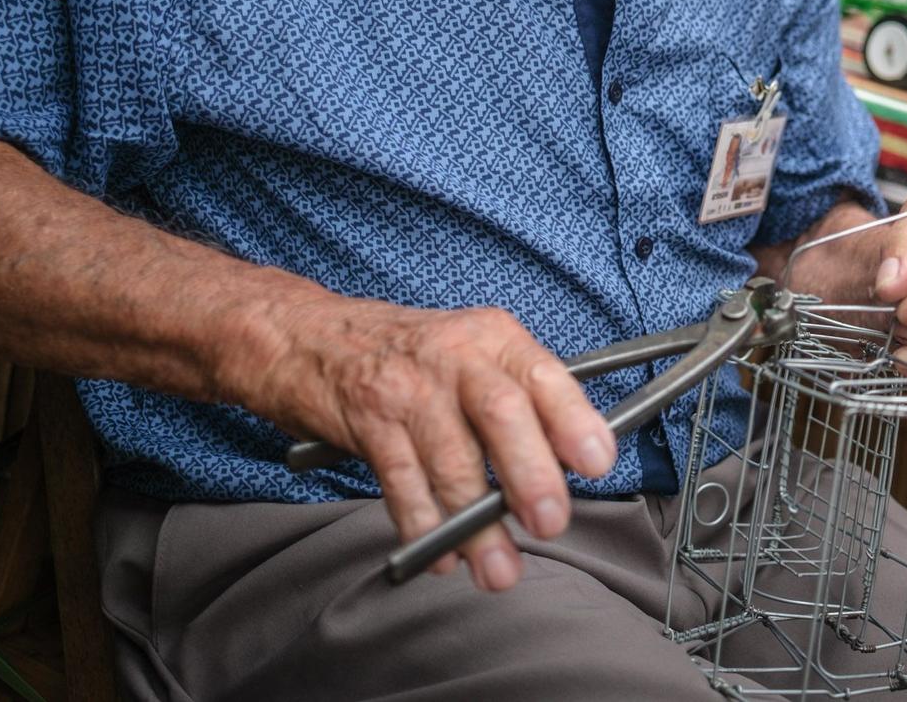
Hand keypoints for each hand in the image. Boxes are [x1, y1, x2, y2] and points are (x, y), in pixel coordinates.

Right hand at [237, 295, 615, 592]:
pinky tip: (442, 555)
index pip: (545, 376)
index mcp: (494, 338)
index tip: (597, 462)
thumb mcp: (474, 352)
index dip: (574, 420)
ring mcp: (408, 390)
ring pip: (451, 462)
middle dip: (530, 474)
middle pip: (502, 415)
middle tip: (549, 522)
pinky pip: (401, 483)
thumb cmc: (411, 353)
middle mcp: (456, 357)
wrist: (309, 338)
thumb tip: (571, 464)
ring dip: (475, 525)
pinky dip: (423, 526)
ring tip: (496, 568)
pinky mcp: (366, 424)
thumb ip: (522, 399)